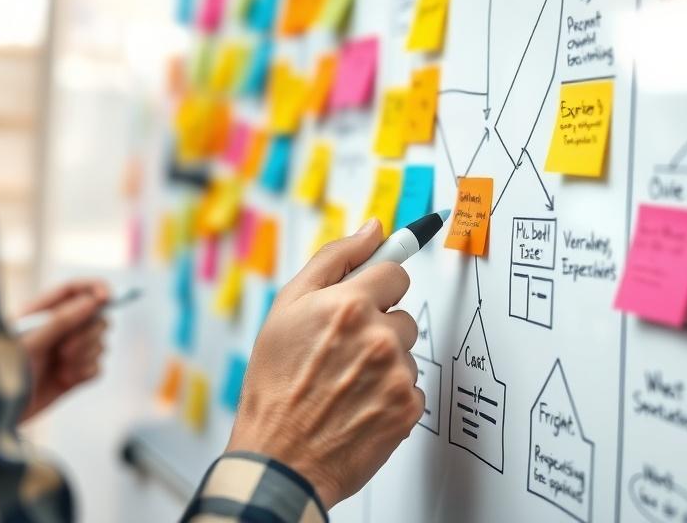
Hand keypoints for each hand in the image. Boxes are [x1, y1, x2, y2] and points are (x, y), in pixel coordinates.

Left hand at [17, 279, 109, 421]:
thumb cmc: (4, 374)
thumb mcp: (30, 343)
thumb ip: (60, 321)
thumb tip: (91, 302)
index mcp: (42, 313)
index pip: (74, 290)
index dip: (94, 288)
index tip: (106, 297)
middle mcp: (58, 330)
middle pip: (95, 316)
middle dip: (87, 334)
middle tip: (64, 351)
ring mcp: (67, 352)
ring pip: (100, 342)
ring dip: (85, 356)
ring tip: (60, 369)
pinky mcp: (74, 375)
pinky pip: (97, 367)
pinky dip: (85, 372)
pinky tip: (65, 381)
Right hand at [227, 219, 421, 508]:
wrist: (279, 457)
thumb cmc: (275, 383)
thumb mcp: (286, 308)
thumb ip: (335, 259)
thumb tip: (372, 229)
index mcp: (349, 305)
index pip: (395, 273)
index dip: (376, 288)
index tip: (370, 297)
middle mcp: (378, 337)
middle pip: (402, 315)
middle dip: (378, 327)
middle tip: (341, 352)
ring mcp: (396, 375)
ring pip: (406, 353)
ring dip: (384, 363)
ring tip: (345, 383)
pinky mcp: (407, 409)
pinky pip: (411, 386)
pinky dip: (389, 394)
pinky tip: (358, 405)